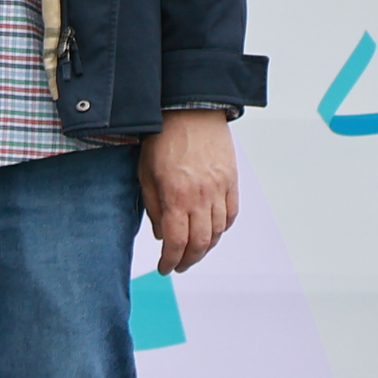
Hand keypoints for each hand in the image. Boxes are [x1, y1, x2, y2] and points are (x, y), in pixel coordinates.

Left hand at [137, 110, 239, 274]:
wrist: (190, 110)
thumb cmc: (163, 139)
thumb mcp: (146, 175)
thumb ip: (154, 208)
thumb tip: (161, 235)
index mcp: (176, 196)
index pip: (176, 242)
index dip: (170, 261)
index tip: (164, 268)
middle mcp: (200, 196)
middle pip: (200, 243)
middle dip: (188, 260)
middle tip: (179, 265)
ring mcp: (219, 188)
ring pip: (217, 231)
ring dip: (206, 247)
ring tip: (194, 251)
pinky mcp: (231, 180)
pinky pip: (231, 214)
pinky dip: (222, 228)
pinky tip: (211, 231)